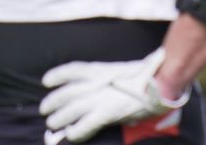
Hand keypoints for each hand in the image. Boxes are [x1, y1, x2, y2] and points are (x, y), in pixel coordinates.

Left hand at [39, 47, 190, 142]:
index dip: (58, 75)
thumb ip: (111, 80)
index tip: (46, 80)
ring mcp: (102, 97)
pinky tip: (71, 134)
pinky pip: (86, 124)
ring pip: (72, 108)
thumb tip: (106, 92)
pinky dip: (77, 131)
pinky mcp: (107, 112)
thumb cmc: (148, 76)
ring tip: (52, 123)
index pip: (74, 70)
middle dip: (54, 100)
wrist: (161, 83)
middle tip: (44, 108)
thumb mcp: (125, 71)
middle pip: (68, 91)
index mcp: (102, 69)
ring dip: (60, 117)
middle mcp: (98, 82)